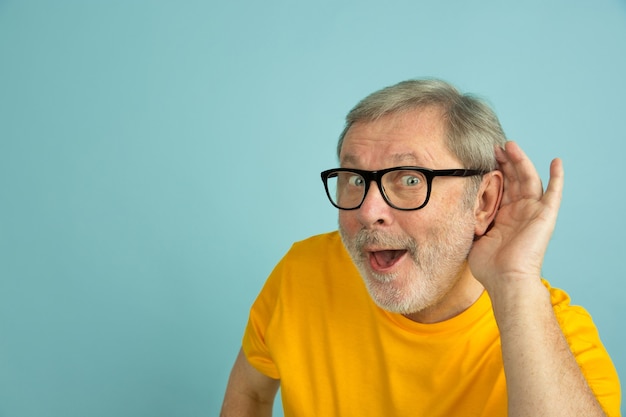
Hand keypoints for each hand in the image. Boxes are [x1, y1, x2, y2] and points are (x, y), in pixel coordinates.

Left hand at [468, 141, 563, 295]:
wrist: (505, 280)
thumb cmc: (488, 266)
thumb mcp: (472, 237)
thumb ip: (468, 221)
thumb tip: (451, 209)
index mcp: (503, 217)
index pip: (500, 187)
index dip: (493, 171)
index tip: (483, 156)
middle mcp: (519, 212)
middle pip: (513, 179)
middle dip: (504, 161)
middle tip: (494, 145)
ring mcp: (533, 212)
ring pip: (528, 179)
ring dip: (520, 161)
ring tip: (510, 144)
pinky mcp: (545, 216)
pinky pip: (554, 193)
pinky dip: (557, 177)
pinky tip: (556, 161)